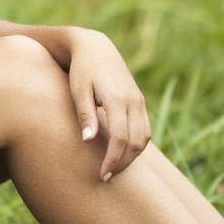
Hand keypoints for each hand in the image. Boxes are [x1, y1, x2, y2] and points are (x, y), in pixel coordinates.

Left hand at [66, 28, 150, 180]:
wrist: (95, 48)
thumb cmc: (82, 70)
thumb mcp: (78, 91)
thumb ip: (85, 115)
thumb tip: (89, 141)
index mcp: (117, 99)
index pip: (120, 139)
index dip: (112, 160)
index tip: (102, 175)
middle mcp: (133, 101)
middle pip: (136, 142)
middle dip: (123, 163)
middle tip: (106, 176)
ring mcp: (139, 101)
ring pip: (144, 138)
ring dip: (132, 156)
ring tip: (114, 168)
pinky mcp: (139, 101)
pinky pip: (144, 129)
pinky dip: (136, 144)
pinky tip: (122, 152)